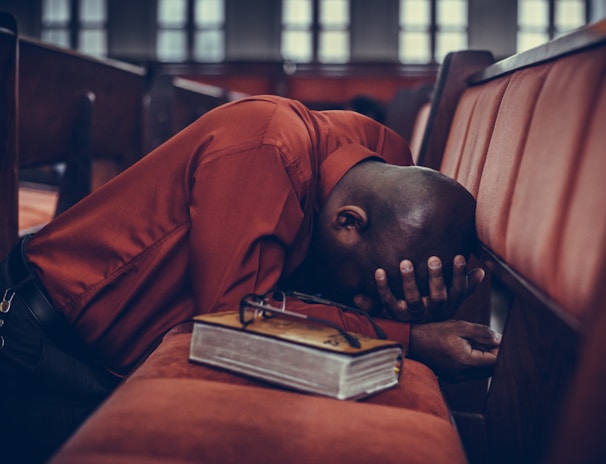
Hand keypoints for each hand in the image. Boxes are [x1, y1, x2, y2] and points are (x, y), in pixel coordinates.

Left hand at [354, 255, 484, 322]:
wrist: (413, 334)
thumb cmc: (435, 307)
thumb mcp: (452, 299)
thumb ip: (466, 285)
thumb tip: (482, 271)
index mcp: (447, 305)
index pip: (458, 291)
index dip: (460, 275)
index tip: (459, 257)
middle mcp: (432, 311)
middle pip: (438, 297)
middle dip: (437, 278)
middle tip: (434, 259)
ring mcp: (413, 313)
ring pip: (413, 299)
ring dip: (409, 281)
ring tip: (406, 263)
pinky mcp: (396, 313)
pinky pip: (388, 300)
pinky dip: (382, 287)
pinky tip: (379, 271)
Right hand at [408, 320, 500, 381]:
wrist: (410, 342)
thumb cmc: (432, 332)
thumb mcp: (459, 327)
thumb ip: (482, 333)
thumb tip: (500, 339)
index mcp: (466, 361)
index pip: (496, 362)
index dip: (502, 351)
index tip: (500, 340)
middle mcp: (462, 374)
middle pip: (491, 369)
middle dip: (494, 355)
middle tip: (487, 340)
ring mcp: (457, 378)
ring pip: (482, 372)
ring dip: (484, 359)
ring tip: (472, 343)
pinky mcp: (453, 378)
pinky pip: (471, 373)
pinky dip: (474, 362)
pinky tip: (464, 350)